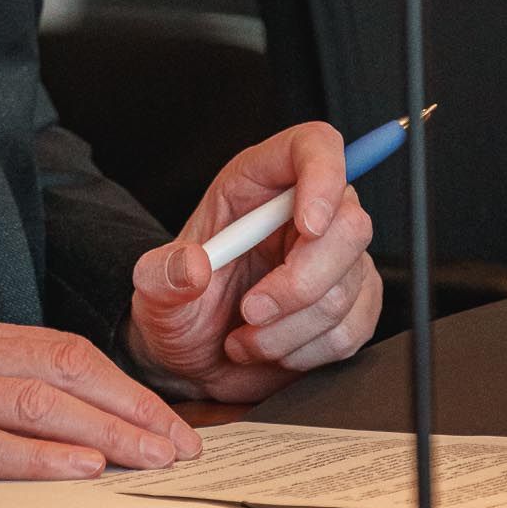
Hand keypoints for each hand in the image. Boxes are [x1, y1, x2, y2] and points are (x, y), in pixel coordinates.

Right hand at [0, 313, 201, 494]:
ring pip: (35, 401)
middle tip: (183, 448)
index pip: (65, 351)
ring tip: (151, 461)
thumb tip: (56, 423)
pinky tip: (77, 471)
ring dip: (104, 433)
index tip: (168, 424)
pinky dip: (35, 457)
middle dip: (134, 411)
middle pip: (65, 370)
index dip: (125, 387)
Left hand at [125, 122, 380, 403]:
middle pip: (349, 223)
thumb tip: (194, 265)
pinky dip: (310, 350)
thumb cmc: (179, 308)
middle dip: (301, 281)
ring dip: (291, 327)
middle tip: (252, 311)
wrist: (192, 361)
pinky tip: (275, 349)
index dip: (324, 175)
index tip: (308, 226)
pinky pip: (354, 327)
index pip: (313, 147)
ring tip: (247, 337)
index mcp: (257, 184)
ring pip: (349, 284)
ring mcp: (334, 260)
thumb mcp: (152, 291)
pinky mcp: (351, 304)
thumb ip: (164, 276)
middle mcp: (303, 213)